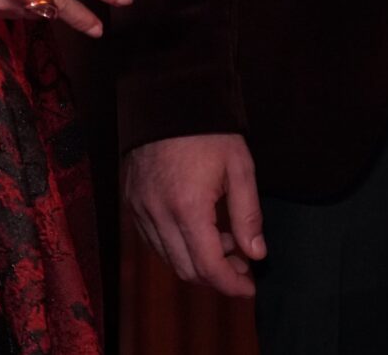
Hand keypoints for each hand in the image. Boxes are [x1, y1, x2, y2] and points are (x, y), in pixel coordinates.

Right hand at [126, 133, 267, 294]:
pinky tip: (200, 229)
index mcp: (187, 208)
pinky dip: (178, 246)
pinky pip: (154, 240)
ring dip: (198, 260)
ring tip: (225, 241)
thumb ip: (248, 215)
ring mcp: (139, 210)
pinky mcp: (131, 202)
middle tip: (243, 265)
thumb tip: (256, 255)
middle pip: (186, 269)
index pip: (208, 266)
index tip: (250, 289)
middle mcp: (157, 215)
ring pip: (168, 258)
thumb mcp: (240, 167)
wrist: (167, 99)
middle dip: (217, 276)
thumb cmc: (209, 131)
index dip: (231, 284)